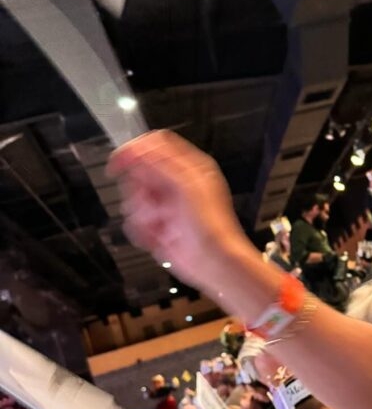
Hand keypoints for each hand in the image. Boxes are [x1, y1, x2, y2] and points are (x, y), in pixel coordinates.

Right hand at [107, 131, 252, 294]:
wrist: (214, 263)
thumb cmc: (211, 226)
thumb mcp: (188, 186)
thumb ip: (161, 165)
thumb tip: (137, 151)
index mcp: (189, 168)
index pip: (155, 145)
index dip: (135, 150)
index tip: (120, 164)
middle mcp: (176, 184)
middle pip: (139, 172)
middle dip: (138, 190)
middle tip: (151, 204)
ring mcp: (166, 205)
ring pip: (133, 198)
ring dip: (140, 214)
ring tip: (160, 224)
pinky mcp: (158, 226)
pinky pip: (134, 222)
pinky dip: (141, 231)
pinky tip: (157, 237)